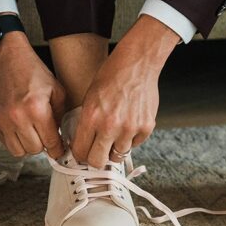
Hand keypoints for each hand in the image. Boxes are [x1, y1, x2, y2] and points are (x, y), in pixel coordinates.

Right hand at [0, 31, 65, 158]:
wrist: (7, 58)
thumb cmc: (31, 70)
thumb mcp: (56, 90)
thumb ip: (61, 115)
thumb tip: (63, 136)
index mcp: (37, 109)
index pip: (51, 143)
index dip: (58, 149)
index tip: (59, 149)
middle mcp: (18, 117)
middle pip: (35, 150)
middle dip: (43, 144)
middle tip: (45, 135)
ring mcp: (3, 121)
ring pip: (19, 151)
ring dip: (28, 145)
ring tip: (32, 133)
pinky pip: (6, 143)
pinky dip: (15, 140)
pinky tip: (21, 128)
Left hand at [71, 16, 176, 167]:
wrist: (137, 63)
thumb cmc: (112, 76)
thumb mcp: (89, 98)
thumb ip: (86, 123)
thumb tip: (82, 144)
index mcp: (91, 117)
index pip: (80, 151)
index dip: (79, 155)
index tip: (81, 154)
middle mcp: (110, 125)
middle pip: (97, 162)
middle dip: (94, 159)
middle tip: (95, 152)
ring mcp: (130, 128)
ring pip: (117, 156)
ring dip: (113, 149)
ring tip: (113, 136)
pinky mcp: (146, 127)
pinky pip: (134, 145)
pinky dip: (130, 140)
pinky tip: (127, 125)